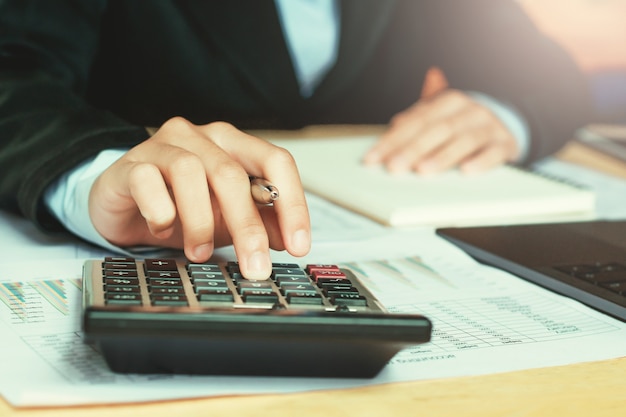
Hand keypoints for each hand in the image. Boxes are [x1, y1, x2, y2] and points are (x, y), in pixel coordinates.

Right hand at [88, 117, 310, 279]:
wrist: (124, 203)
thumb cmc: (180, 206)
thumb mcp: (228, 218)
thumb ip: (261, 222)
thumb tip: (289, 240)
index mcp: (234, 144)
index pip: (275, 162)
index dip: (292, 203)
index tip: (299, 246)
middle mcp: (202, 137)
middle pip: (233, 174)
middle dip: (247, 227)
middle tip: (254, 266)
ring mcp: (164, 145)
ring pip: (190, 173)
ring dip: (200, 221)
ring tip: (200, 252)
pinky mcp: (131, 164)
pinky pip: (148, 181)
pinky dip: (160, 211)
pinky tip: (162, 228)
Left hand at [362, 89, 519, 173]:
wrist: (506, 125)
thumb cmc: (460, 127)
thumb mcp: (438, 120)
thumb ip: (415, 123)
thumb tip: (394, 127)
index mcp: (447, 101)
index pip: (415, 121)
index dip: (392, 140)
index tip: (373, 159)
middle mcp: (468, 110)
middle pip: (436, 129)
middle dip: (412, 149)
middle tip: (394, 167)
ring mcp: (488, 125)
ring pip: (463, 139)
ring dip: (442, 156)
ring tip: (423, 171)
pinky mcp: (505, 143)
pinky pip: (493, 152)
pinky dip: (481, 162)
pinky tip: (467, 172)